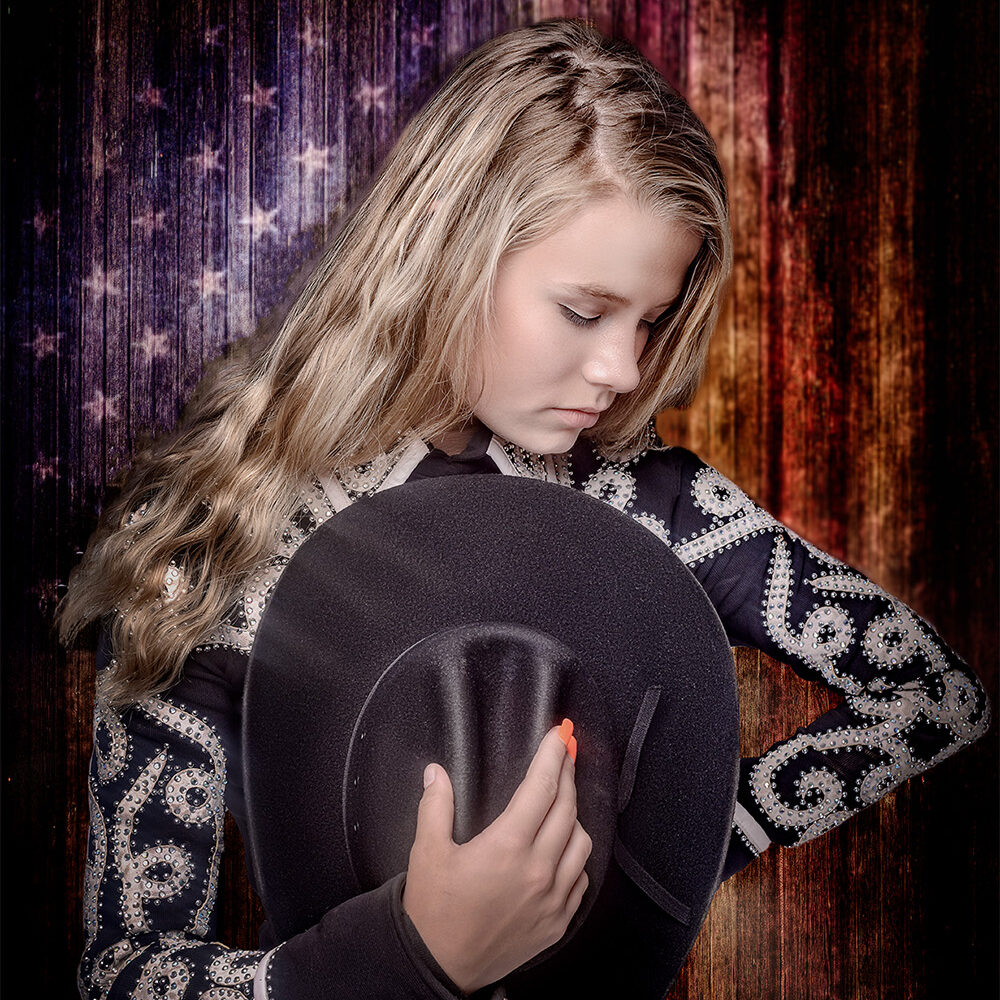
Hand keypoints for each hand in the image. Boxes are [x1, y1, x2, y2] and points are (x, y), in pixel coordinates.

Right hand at [402, 723, 591, 993]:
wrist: (440, 967)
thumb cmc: (432, 909)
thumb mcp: (427, 852)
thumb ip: (435, 806)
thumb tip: (436, 772)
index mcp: (507, 847)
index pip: (542, 788)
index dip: (553, 756)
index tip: (561, 734)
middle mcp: (538, 870)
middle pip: (567, 808)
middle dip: (567, 775)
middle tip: (565, 754)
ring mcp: (553, 899)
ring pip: (582, 842)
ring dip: (573, 815)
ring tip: (560, 800)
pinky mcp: (559, 922)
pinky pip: (581, 878)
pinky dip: (576, 856)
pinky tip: (563, 847)